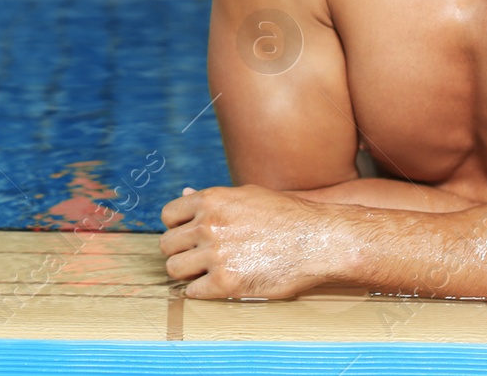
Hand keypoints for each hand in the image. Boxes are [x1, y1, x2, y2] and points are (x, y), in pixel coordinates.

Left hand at [160, 184, 341, 299]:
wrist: (318, 241)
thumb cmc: (286, 216)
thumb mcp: (248, 196)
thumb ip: (212, 198)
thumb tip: (184, 194)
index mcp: (211, 200)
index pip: (168, 215)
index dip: (177, 227)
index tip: (188, 237)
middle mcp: (208, 225)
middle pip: (168, 245)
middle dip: (181, 252)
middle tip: (197, 258)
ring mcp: (216, 254)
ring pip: (175, 269)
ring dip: (188, 274)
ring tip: (205, 273)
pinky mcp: (227, 282)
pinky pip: (193, 292)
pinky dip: (201, 292)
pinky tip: (216, 286)